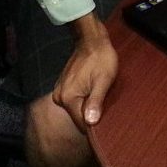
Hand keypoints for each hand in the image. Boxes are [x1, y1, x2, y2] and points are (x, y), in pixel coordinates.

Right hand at [53, 13, 116, 132]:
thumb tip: (90, 122)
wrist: (92, 40)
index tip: (108, 122)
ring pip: (77, 109)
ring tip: (100, 96)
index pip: (82, 124)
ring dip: (89, 107)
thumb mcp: (103, 80)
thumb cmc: (101, 58)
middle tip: (106, 104)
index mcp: (68, 97)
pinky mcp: (63, 87)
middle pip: (78, 117)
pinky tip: (93, 91)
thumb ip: (96, 102)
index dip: (95, 125)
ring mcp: (60, 92)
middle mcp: (59, 97)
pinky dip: (84, 100)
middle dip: (92, 115)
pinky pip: (75, 101)